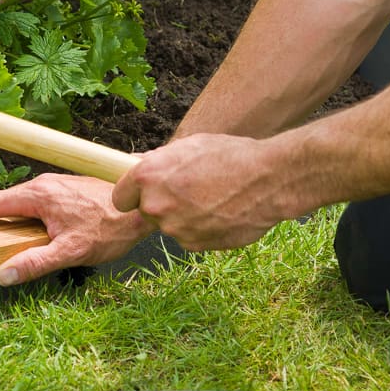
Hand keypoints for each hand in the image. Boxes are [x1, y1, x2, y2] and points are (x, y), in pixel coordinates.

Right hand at [0, 173, 152, 285]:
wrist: (143, 205)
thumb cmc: (111, 226)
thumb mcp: (71, 252)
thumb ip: (34, 263)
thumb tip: (3, 275)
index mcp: (37, 195)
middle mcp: (43, 184)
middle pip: (5, 202)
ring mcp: (56, 184)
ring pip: (23, 201)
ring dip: (11, 219)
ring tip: (5, 241)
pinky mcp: (67, 188)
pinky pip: (38, 200)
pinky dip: (29, 215)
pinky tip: (37, 233)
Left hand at [112, 133, 286, 250]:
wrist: (269, 180)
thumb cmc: (232, 156)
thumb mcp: (191, 146)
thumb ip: (161, 162)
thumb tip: (143, 167)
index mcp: (148, 176)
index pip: (120, 197)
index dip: (132, 195)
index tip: (142, 194)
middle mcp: (155, 204)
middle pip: (145, 213)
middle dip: (161, 205)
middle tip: (189, 192)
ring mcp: (173, 228)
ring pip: (169, 225)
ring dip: (183, 217)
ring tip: (212, 199)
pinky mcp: (193, 244)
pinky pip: (189, 237)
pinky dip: (201, 229)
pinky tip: (221, 213)